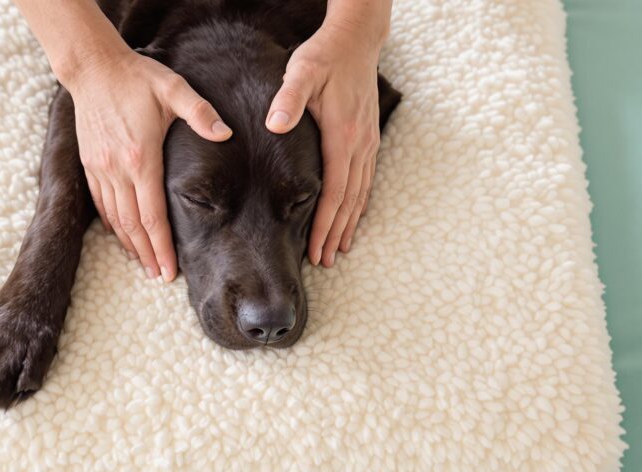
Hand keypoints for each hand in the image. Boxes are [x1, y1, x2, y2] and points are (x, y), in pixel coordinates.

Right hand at [65, 51, 231, 280]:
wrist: (93, 67)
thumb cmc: (137, 77)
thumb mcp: (173, 88)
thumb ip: (201, 113)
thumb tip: (227, 134)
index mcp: (140, 157)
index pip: (151, 215)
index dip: (161, 246)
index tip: (169, 270)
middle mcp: (117, 168)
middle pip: (132, 225)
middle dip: (146, 254)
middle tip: (159, 277)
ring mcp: (100, 167)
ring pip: (114, 218)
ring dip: (129, 244)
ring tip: (143, 264)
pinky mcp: (89, 163)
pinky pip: (100, 202)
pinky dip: (112, 224)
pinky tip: (122, 236)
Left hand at [265, 24, 383, 266]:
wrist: (356, 39)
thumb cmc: (324, 56)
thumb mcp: (302, 71)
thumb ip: (288, 98)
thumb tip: (273, 124)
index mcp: (342, 135)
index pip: (334, 191)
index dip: (325, 224)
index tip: (317, 249)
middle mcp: (359, 144)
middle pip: (349, 200)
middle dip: (337, 233)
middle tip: (325, 261)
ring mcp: (367, 142)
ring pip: (360, 193)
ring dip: (350, 223)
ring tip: (339, 249)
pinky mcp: (369, 137)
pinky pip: (366, 178)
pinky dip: (359, 203)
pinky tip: (352, 216)